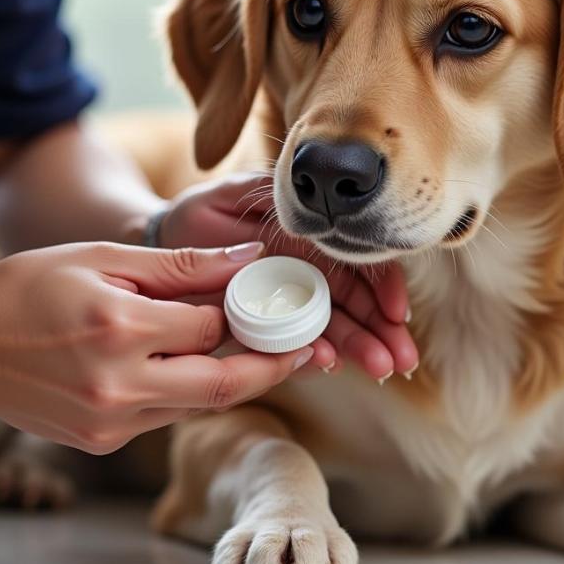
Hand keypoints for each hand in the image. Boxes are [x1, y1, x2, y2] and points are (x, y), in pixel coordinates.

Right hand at [0, 242, 325, 453]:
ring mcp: (109, 422)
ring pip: (198, 405)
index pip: (211, 327)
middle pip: (223, 384)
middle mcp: (117, 385)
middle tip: (308, 349)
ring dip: (236, 380)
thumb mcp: (103, 258)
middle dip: (273, 367)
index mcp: (117, 329)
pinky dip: (191, 391)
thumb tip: (248, 258)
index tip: (273, 301)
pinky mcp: (102, 441)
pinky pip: (167, 416)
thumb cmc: (28, 288)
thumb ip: (181, 265)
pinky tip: (201, 367)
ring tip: (266, 354)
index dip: (246, 313)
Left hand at [155, 173, 418, 380]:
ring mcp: (289, 304)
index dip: (382, 285)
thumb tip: (313, 218)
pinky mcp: (267, 330)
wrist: (160, 250)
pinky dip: (314, 353)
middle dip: (382, 331)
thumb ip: (273, 198)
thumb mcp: (233, 194)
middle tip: (403, 359)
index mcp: (309, 241)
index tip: (396, 310)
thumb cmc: (200, 215)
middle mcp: (307, 274)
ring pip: (334, 327)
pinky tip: (328, 363)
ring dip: (359, 348)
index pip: (357, 262)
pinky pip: (295, 344)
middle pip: (355, 303)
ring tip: (382, 369)